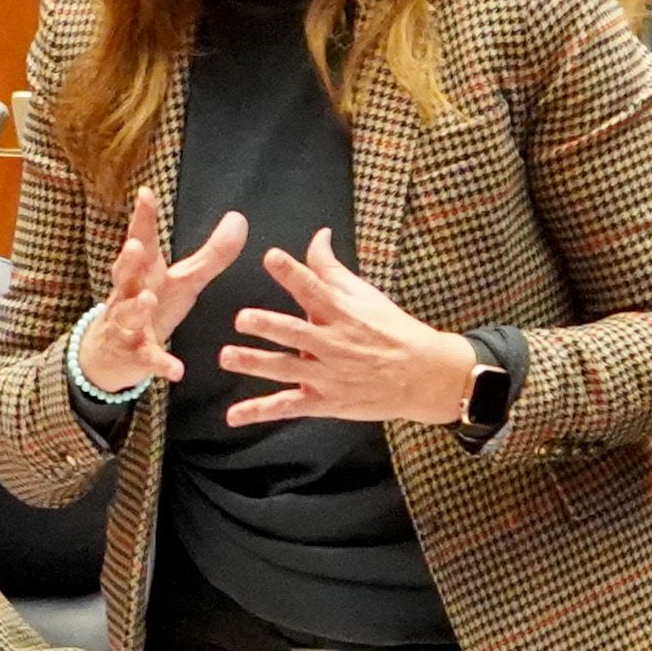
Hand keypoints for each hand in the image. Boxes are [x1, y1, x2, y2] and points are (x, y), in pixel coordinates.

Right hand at [77, 188, 246, 397]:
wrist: (111, 353)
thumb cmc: (153, 305)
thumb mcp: (184, 279)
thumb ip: (212, 253)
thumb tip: (240, 218)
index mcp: (144, 271)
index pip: (141, 239)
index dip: (142, 217)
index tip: (145, 193)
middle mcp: (130, 293)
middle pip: (125, 273)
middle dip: (128, 259)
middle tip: (134, 244)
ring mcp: (128, 324)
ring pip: (128, 313)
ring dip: (138, 307)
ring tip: (149, 298)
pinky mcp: (135, 354)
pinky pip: (147, 358)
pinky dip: (161, 363)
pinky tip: (177, 370)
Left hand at [221, 229, 479, 427]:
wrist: (424, 376)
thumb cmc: (392, 329)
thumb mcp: (365, 294)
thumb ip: (332, 268)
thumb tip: (318, 235)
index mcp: (342, 313)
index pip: (314, 288)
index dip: (292, 272)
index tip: (271, 257)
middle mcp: (332, 344)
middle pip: (295, 332)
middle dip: (268, 325)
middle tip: (242, 318)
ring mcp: (327, 375)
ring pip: (285, 368)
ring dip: (255, 363)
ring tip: (227, 357)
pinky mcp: (325, 402)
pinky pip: (287, 407)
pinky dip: (259, 412)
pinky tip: (233, 415)